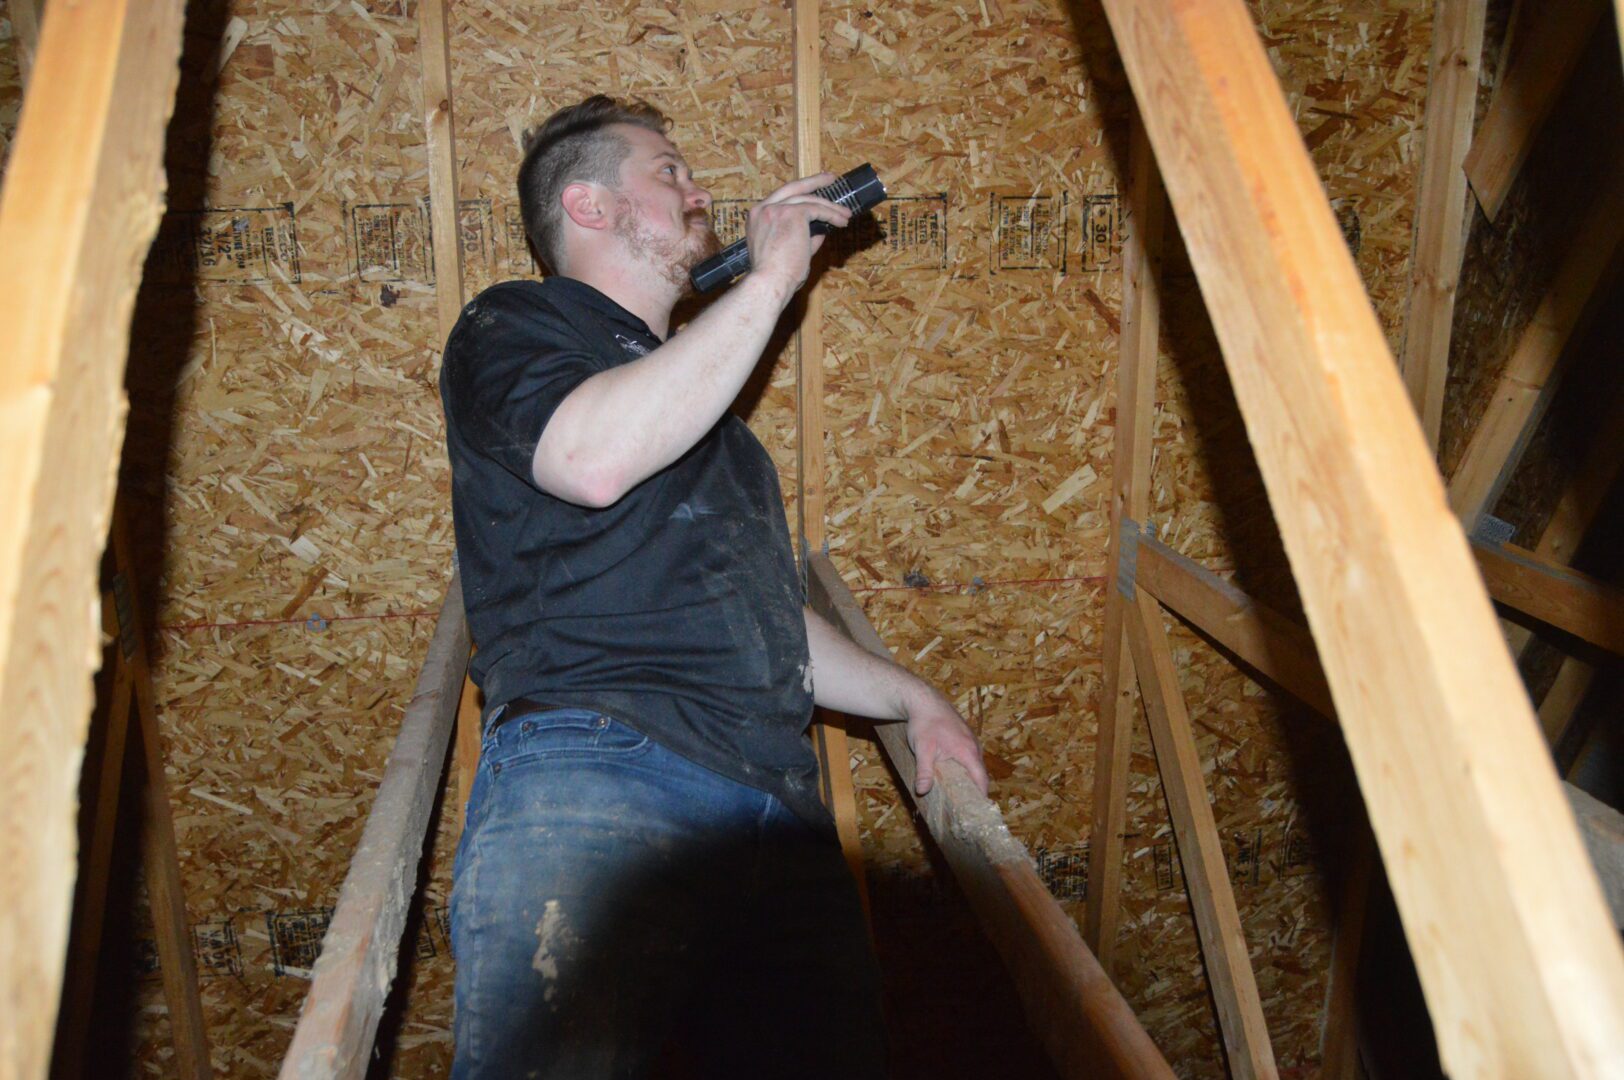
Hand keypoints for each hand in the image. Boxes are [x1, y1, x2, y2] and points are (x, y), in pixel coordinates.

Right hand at [746, 172, 852, 293]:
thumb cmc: (775, 275)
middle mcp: (763, 209)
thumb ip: (803, 238)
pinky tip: (842, 222)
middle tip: (830, 179)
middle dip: (814, 182)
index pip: (780, 199)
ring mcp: (776, 209)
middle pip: (793, 188)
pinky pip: (817, 209)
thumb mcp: (786, 251)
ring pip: (809, 200)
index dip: (798, 193)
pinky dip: (832, 215)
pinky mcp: (792, 214)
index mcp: (757, 218)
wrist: (769, 282)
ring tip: (846, 213)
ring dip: (830, 207)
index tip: (812, 190)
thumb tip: (820, 230)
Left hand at [903, 686, 989, 797]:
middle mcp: (974, 746)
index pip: (981, 779)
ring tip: (961, 793)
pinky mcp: (965, 736)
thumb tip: (922, 791)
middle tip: (967, 806)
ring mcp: (971, 739)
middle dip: (975, 789)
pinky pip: (970, 756)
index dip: (981, 795)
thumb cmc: (924, 724)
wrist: (923, 700)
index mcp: (968, 751)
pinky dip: (967, 767)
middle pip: (980, 773)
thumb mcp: (922, 749)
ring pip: (975, 764)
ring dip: (971, 777)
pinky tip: (955, 773)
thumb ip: (924, 771)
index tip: (978, 810)